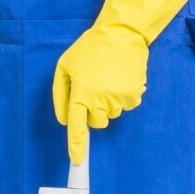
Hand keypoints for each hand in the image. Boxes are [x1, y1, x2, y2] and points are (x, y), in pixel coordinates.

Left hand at [50, 0, 194, 165]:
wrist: (122, 33)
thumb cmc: (90, 48)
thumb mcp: (64, 66)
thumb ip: (60, 95)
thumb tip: (65, 120)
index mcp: (81, 92)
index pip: (77, 126)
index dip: (76, 145)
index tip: (76, 160)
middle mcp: (100, 98)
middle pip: (96, 122)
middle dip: (93, 112)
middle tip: (93, 88)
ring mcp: (119, 98)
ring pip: (111, 115)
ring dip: (108, 103)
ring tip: (108, 79)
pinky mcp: (133, 95)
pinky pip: (125, 106)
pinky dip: (122, 97)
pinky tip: (120, 79)